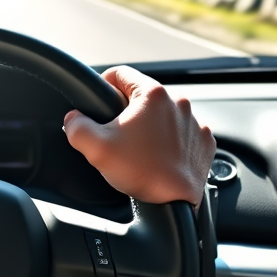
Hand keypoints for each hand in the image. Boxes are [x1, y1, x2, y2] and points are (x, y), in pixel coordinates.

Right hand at [63, 66, 214, 207]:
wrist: (176, 202)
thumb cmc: (142, 173)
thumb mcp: (95, 147)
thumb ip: (76, 126)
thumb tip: (73, 119)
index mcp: (152, 94)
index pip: (120, 73)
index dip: (104, 85)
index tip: (100, 102)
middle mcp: (178, 102)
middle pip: (143, 95)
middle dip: (128, 111)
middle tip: (118, 134)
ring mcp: (194, 122)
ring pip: (164, 113)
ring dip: (151, 125)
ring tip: (139, 148)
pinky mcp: (204, 141)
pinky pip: (182, 131)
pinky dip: (171, 140)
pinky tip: (159, 156)